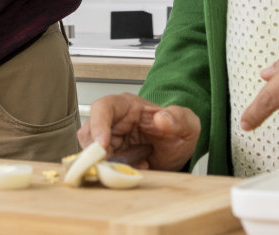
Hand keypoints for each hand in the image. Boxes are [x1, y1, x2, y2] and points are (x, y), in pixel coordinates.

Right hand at [78, 92, 200, 171]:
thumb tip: (162, 119)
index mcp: (127, 105)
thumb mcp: (187, 125)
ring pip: (92, 154)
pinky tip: (139, 169)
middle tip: (119, 165)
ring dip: (110, 165)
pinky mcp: (110, 159)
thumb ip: (179, 118)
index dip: (98, 125)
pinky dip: (116, 173)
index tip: (103, 145)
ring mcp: (110, 141)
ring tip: (140, 165)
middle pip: (90, 134)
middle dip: (100, 153)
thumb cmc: (178, 133)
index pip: (103, 107)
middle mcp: (114, 122)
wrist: (178, 154)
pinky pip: (102, 168)